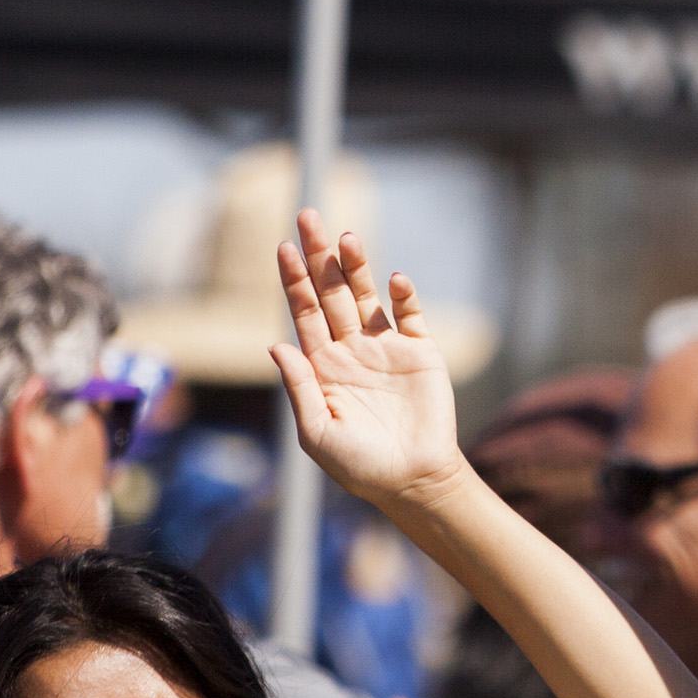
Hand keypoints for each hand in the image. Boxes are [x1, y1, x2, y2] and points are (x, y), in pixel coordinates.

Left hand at [268, 210, 464, 505]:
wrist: (413, 481)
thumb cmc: (360, 466)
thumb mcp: (317, 432)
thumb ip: (300, 388)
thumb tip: (275, 344)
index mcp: (323, 366)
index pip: (304, 312)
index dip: (294, 280)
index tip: (283, 247)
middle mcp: (352, 349)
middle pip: (331, 292)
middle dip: (319, 256)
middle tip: (308, 216)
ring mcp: (387, 348)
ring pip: (367, 296)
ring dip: (357, 266)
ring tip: (347, 237)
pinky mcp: (422, 353)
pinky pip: (411, 316)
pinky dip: (404, 296)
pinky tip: (394, 280)